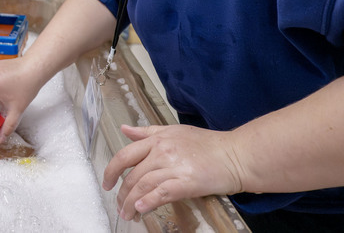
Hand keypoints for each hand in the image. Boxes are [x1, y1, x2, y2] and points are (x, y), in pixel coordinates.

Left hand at [104, 124, 244, 220]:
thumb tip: (125, 130)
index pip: (125, 155)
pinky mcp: (186, 182)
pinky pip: (161, 193)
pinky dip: (148, 202)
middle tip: (119, 206)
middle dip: (121, 194)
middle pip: (132, 175)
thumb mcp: (174, 132)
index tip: (107, 184)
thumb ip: (148, 132)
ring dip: (131, 203)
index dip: (111, 171)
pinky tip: (141, 209)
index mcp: (157, 139)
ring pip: (143, 186)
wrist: (236, 155)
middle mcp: (162, 151)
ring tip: (128, 214)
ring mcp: (174, 166)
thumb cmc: (208, 144)